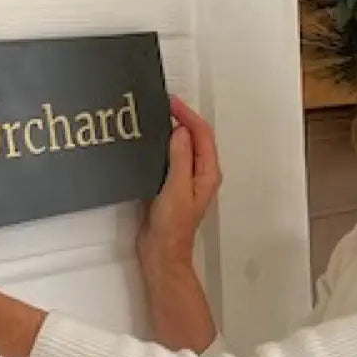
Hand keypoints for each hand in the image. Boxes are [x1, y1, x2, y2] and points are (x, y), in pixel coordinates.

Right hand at [138, 95, 220, 273]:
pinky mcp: (170, 184)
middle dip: (181, 117)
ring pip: (181, 145)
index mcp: (206, 173)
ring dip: (171, 129)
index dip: (187, 115)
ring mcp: (184, 179)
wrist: (161, 253)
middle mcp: (199, 174)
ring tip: (156, 116)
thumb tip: (181, 133)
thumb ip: (180, 159)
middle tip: (163, 103)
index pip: (201, 135)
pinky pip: (169, 157)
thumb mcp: (176, 189)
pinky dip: (161, 145)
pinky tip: (149, 141)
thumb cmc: (173, 229)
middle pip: (194, 137)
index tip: (171, 103)